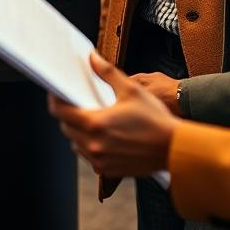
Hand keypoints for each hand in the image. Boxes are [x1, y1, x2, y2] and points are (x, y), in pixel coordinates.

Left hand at [48, 52, 177, 177]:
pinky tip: (102, 134)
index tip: (56, 91)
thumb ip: (108, 73)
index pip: (60, 111)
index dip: (54, 99)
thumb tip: (92, 58)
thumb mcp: (131, 90)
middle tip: (75, 101)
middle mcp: (93, 145)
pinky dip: (89, 144)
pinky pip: (88, 155)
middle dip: (67, 113)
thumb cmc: (155, 120)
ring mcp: (99, 160)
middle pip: (66, 127)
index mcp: (95, 124)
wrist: (174, 149)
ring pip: (75, 143)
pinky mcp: (107, 170)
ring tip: (90, 117)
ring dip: (77, 130)